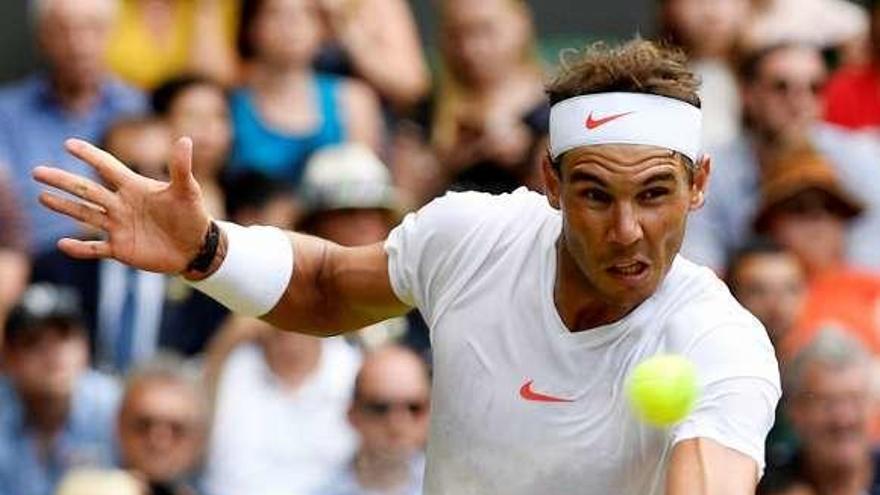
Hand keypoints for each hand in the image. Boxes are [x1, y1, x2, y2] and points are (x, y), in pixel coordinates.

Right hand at [33, 138, 211, 273]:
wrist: (196, 247)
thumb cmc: (192, 215)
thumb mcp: (188, 190)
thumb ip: (181, 168)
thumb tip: (185, 139)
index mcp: (134, 187)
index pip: (107, 167)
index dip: (90, 155)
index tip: (69, 143)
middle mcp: (121, 205)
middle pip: (87, 190)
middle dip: (63, 181)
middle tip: (38, 172)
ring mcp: (118, 227)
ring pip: (85, 215)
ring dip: (64, 207)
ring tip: (42, 197)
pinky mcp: (121, 248)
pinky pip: (95, 248)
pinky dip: (80, 248)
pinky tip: (62, 245)